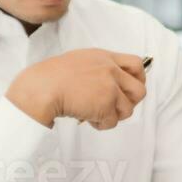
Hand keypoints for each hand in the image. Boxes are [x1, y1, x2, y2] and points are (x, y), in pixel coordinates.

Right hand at [6, 48, 146, 129]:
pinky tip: (86, 118)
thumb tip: (111, 85)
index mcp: (104, 57)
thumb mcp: (79, 61)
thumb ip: (99, 69)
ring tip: (95, 114)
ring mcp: (110, 87)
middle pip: (140, 90)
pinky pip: (112, 122)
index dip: (138, 79)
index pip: (136, 64)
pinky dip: (101, 124)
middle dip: (130, 102)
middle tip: (114, 107)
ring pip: (128, 109)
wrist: (41, 88)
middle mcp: (111, 70)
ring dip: (113, 116)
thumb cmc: (51, 77)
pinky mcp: (105, 104)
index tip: (128, 90)